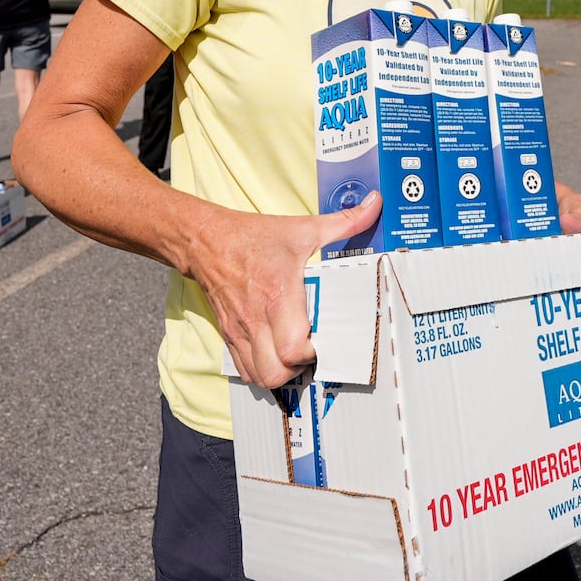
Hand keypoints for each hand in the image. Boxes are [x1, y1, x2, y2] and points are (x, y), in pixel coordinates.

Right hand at [193, 192, 381, 388]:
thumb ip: (344, 222)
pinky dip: (262, 370)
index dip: (313, 352)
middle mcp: (256, 318)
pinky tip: (274, 353)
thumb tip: (375, 204)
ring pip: (259, 376)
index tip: (324, 339)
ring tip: (294, 354)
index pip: (292, 348)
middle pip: (275, 372)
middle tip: (311, 350)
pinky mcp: (228, 334)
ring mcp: (239, 330)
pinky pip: (244, 369)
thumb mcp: (302, 228)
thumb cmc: (254, 237)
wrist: (206, 241)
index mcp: (277, 294)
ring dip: (280, 372)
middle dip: (298, 369)